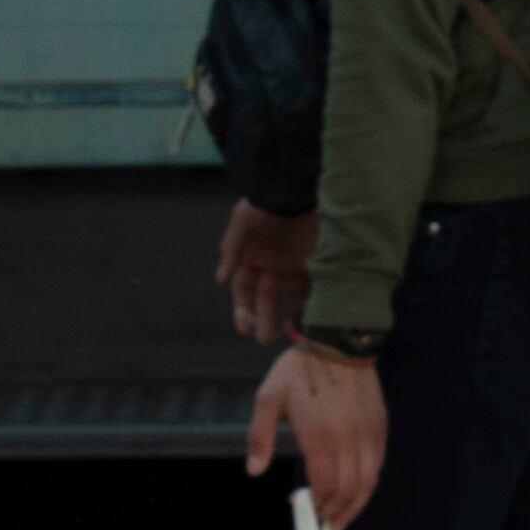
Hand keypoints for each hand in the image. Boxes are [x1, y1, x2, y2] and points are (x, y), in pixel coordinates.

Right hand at [217, 199, 317, 341]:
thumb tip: (220, 280)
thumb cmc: (262, 204)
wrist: (291, 189)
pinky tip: (307, 317)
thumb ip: (232, 252)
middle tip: (264, 340)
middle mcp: (269, 265)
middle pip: (265, 297)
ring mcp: (290, 264)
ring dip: (285, 315)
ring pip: (287, 296)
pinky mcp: (309, 260)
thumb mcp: (242, 225)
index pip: (244, 290)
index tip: (243, 329)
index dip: (242, 310)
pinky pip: (308, 285)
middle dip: (264, 318)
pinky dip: (308, 300)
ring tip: (285, 335)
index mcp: (249, 259)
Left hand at [249, 343, 386, 526]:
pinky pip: (378, 464)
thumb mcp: (269, 398)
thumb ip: (260, 437)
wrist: (338, 341)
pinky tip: (358, 489)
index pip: (325, 485)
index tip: (309, 511)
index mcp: (319, 434)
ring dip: (356, 505)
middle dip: (338, 513)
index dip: (319, 504)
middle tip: (328, 524)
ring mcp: (367, 433)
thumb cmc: (299, 370)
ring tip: (344, 517)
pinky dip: (369, 483)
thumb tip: (254, 471)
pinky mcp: (379, 426)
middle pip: (349, 490)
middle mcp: (347, 438)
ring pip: (368, 481)